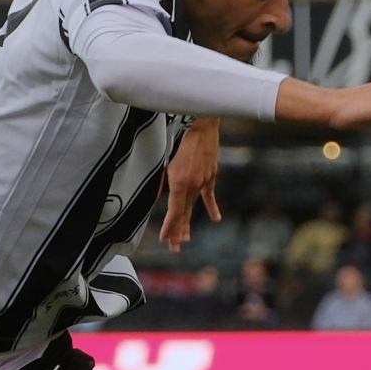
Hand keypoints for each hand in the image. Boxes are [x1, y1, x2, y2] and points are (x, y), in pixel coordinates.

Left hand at [158, 117, 221, 251]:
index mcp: (180, 182)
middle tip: (174, 248)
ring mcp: (204, 180)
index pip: (174, 212)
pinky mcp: (211, 174)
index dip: (169, 228)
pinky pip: (209, 194)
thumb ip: (158, 179)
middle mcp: (193, 185)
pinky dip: (211, 207)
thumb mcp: (163, 157)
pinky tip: (216, 219)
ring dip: (189, 223)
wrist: (201, 121)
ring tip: (185, 240)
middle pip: (185, 213)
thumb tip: (154, 197)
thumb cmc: (178, 134)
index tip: (165, 240)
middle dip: (178, 232)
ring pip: (195, 206)